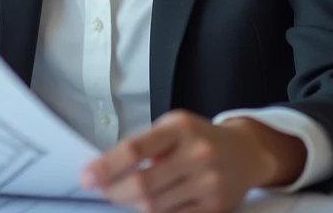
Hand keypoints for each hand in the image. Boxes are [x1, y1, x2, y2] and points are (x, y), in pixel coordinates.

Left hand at [79, 110, 304, 212]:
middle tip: (100, 190)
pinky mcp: (215, 207)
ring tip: (121, 195)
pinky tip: (145, 205)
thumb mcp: (172, 127)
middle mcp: (197, 154)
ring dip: (130, 204)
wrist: (246, 152)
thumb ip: (144, 145)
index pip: (136, 149)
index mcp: (181, 128)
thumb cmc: (198, 138)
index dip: (106, 166)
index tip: (86, 177)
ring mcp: (208, 183)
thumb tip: (104, 169)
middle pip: (143, 184)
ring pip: (155, 206)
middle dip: (114, 191)